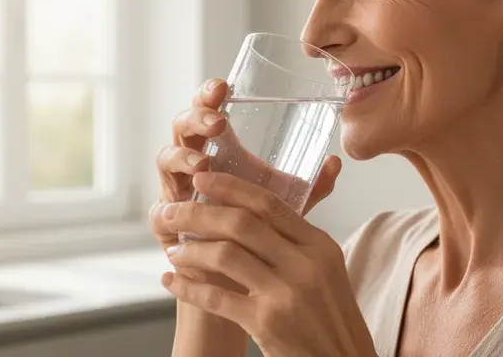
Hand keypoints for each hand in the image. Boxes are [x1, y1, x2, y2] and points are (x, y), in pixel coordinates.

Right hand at [151, 78, 339, 250]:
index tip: (223, 85)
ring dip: (182, 158)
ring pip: (165, 159)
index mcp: (219, 150)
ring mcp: (175, 189)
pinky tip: (180, 205)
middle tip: (217, 124)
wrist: (238, 278)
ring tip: (202, 165)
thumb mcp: (285, 204)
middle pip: (183, 126)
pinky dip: (167, 205)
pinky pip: (158, 208)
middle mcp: (193, 163)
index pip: (210, 111)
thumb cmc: (257, 230)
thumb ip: (311, 185)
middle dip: (196, 119)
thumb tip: (336, 162)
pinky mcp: (165, 221)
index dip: (210, 95)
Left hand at [155, 170, 376, 356]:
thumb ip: (297, 241)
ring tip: (174, 249)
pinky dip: (188, 287)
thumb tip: (258, 211)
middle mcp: (304, 264)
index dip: (231, 187)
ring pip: (225, 255)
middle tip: (172, 210)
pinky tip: (171, 281)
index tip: (202, 179)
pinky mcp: (267, 323)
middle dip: (199, 213)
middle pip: (242, 223)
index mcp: (319, 245)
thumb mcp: (327, 270)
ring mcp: (285, 294)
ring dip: (191, 249)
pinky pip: (216, 297)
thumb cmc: (330, 318)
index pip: (269, 203)